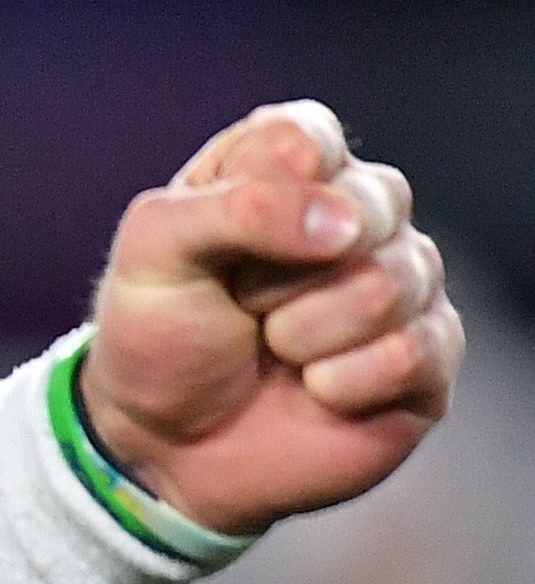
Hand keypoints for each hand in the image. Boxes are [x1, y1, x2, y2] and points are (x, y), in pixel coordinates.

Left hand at [78, 100, 462, 536]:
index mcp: (289, 169)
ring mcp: (404, 284)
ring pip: (389, 282)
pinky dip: (339, 382)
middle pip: (366, 206)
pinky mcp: (428, 356)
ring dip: (305, 331)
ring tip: (274, 348)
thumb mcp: (154, 249)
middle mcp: (360, 215)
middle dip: (279, 275)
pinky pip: (410, 351)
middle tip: (243, 305)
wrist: (160, 444)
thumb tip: (342, 224)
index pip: (308, 139)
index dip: (262, 197)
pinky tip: (314, 390)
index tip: (217, 243)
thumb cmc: (158, 334)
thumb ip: (234, 205)